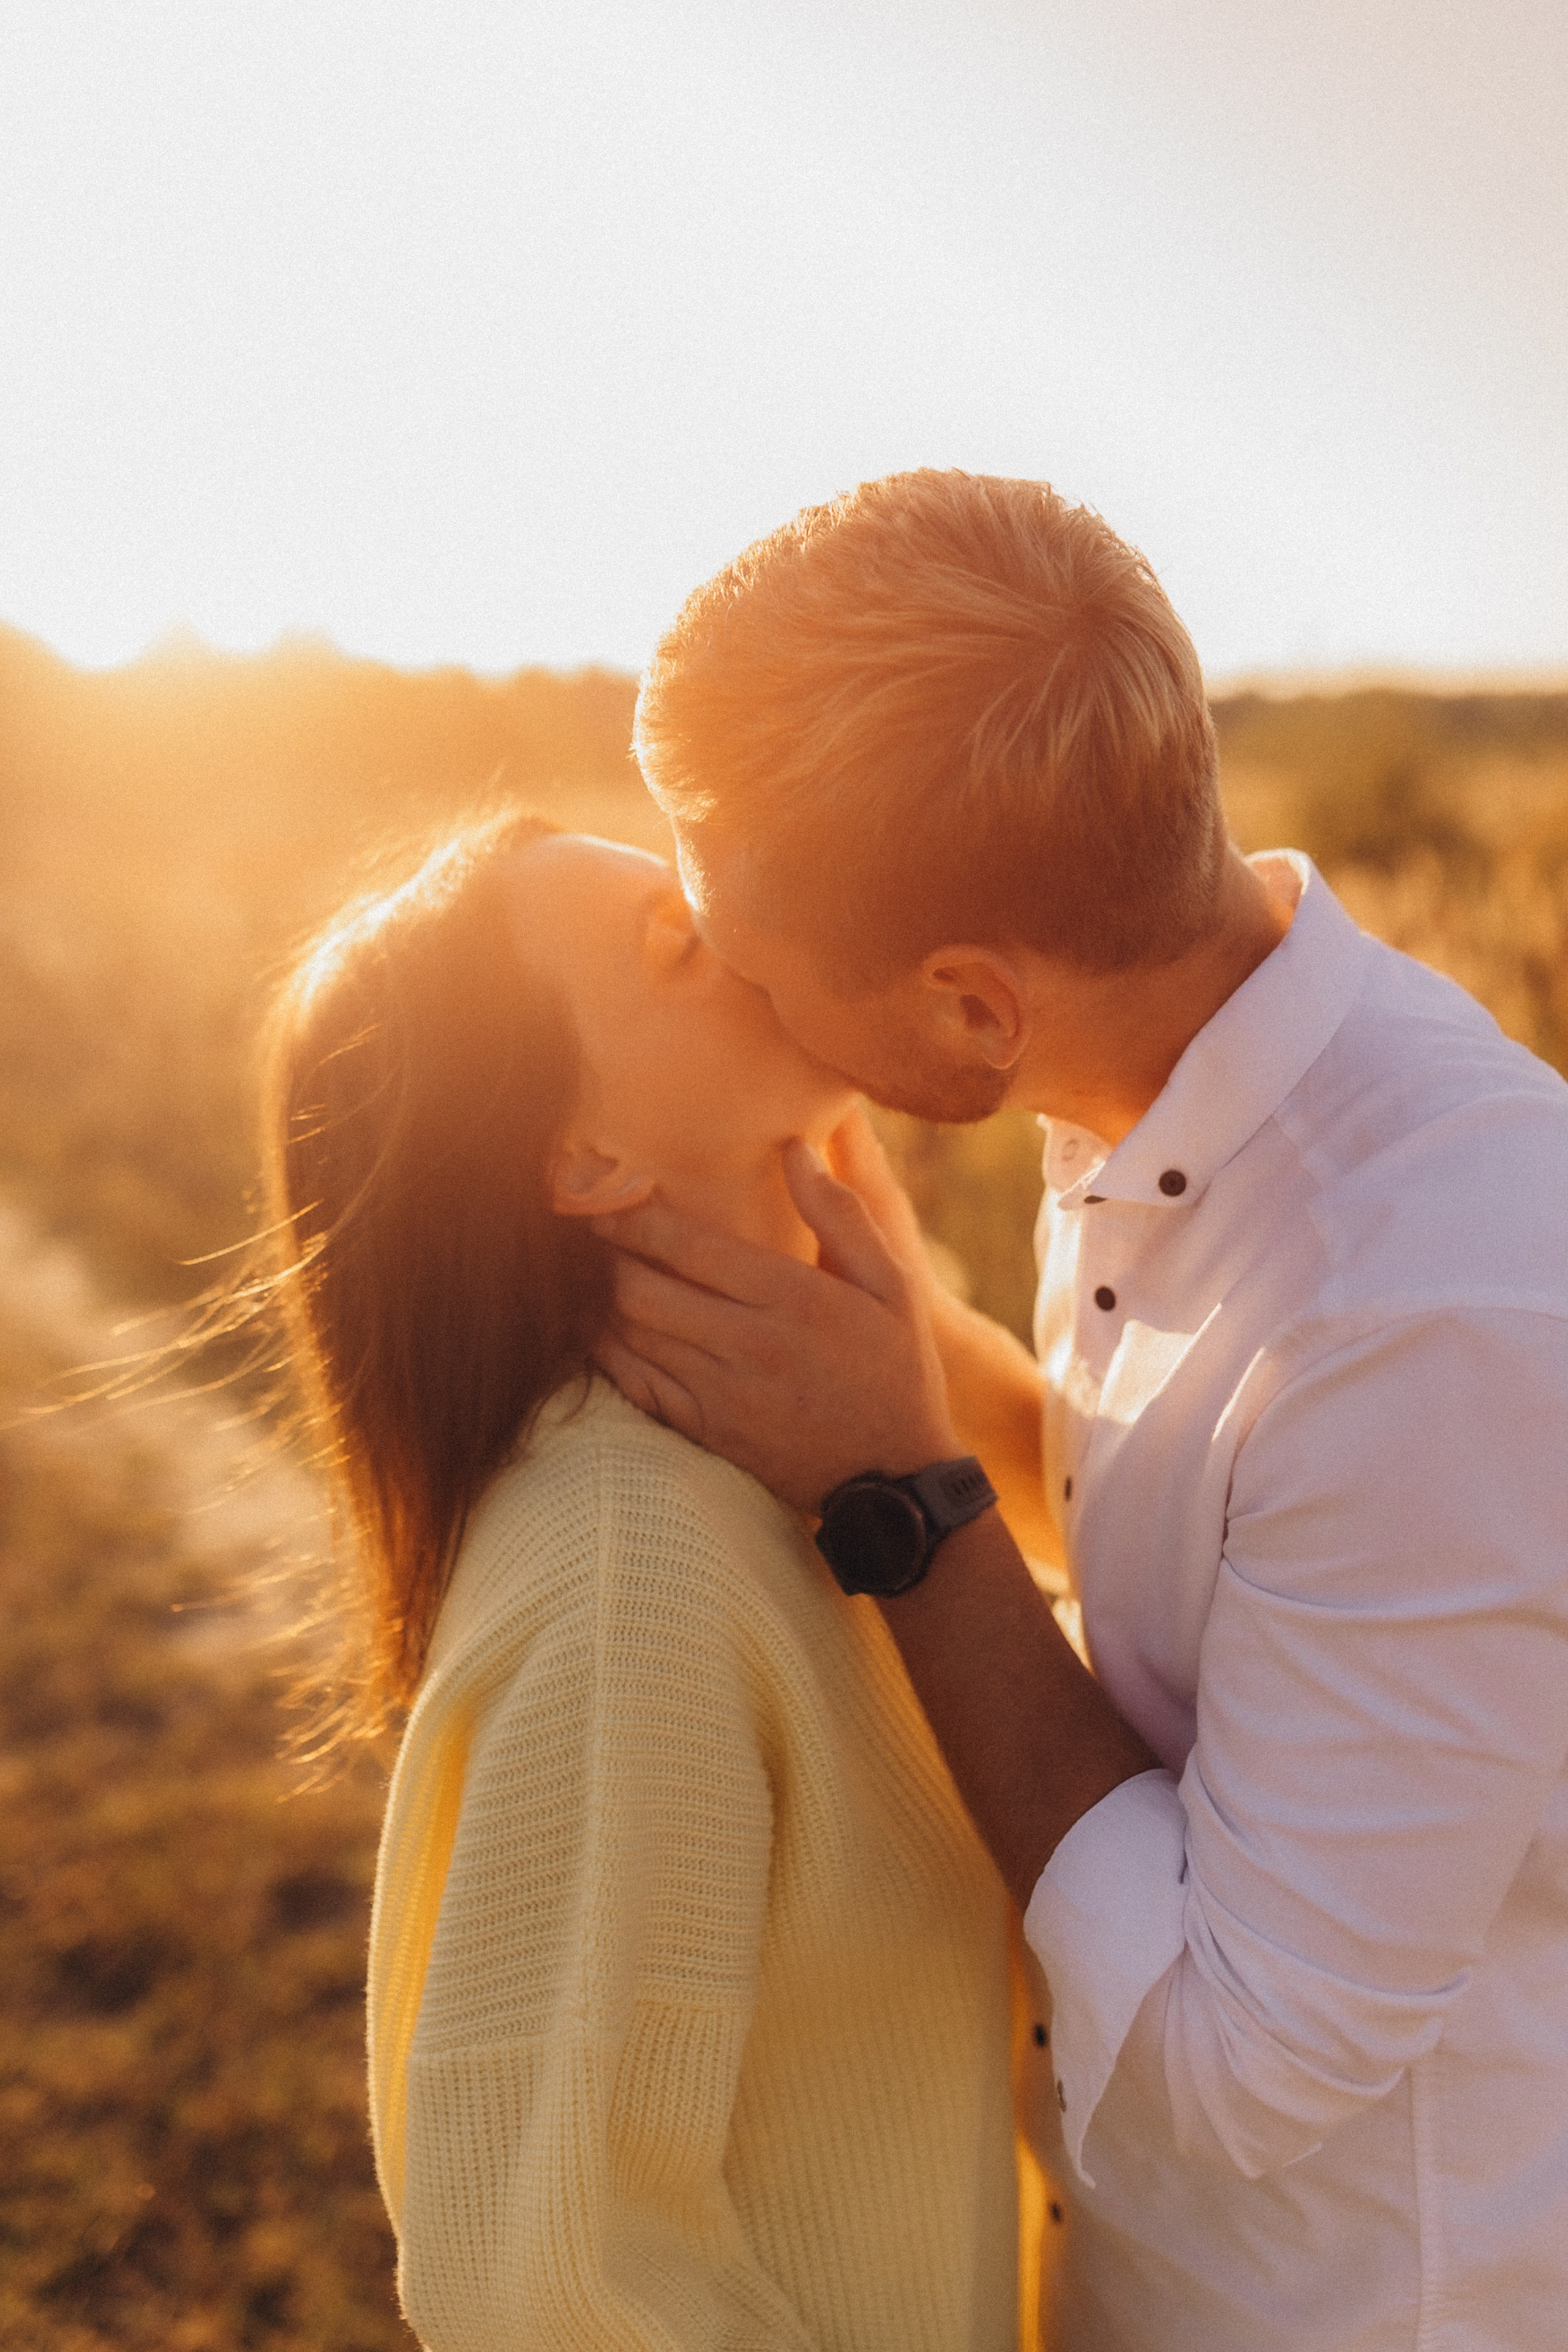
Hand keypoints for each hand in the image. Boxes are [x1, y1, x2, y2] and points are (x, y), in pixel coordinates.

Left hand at [592, 1140, 959, 1511]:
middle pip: (640, 1289)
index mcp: (792, 1298)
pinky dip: (609, 1353)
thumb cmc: (894, 1368)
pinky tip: (606, 1329)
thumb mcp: (892, 1285)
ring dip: (603, 1300)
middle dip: (609, 1255)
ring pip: (630, 1335)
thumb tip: (796, 1148)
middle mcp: (748, 1345)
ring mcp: (720, 1394)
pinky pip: (634, 1384)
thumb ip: (842, 1215)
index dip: (635, 1217)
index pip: (688, 1246)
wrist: (894, 1477)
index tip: (607, 1195)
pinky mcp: (706, 1431)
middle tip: (594, 1232)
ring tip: (595, 1272)